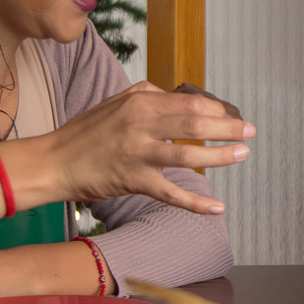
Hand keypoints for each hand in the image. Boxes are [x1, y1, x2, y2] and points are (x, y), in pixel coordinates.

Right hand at [29, 82, 255, 215]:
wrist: (54, 161)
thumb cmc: (87, 132)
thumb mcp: (116, 102)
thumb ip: (147, 96)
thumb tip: (175, 96)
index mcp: (140, 101)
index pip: (190, 102)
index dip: (217, 109)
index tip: (232, 116)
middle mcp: (140, 123)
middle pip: (195, 123)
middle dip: (228, 127)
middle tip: (249, 132)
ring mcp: (137, 153)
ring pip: (188, 155)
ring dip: (220, 156)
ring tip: (242, 155)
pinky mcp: (132, 180)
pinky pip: (170, 193)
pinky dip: (196, 202)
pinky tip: (217, 208)